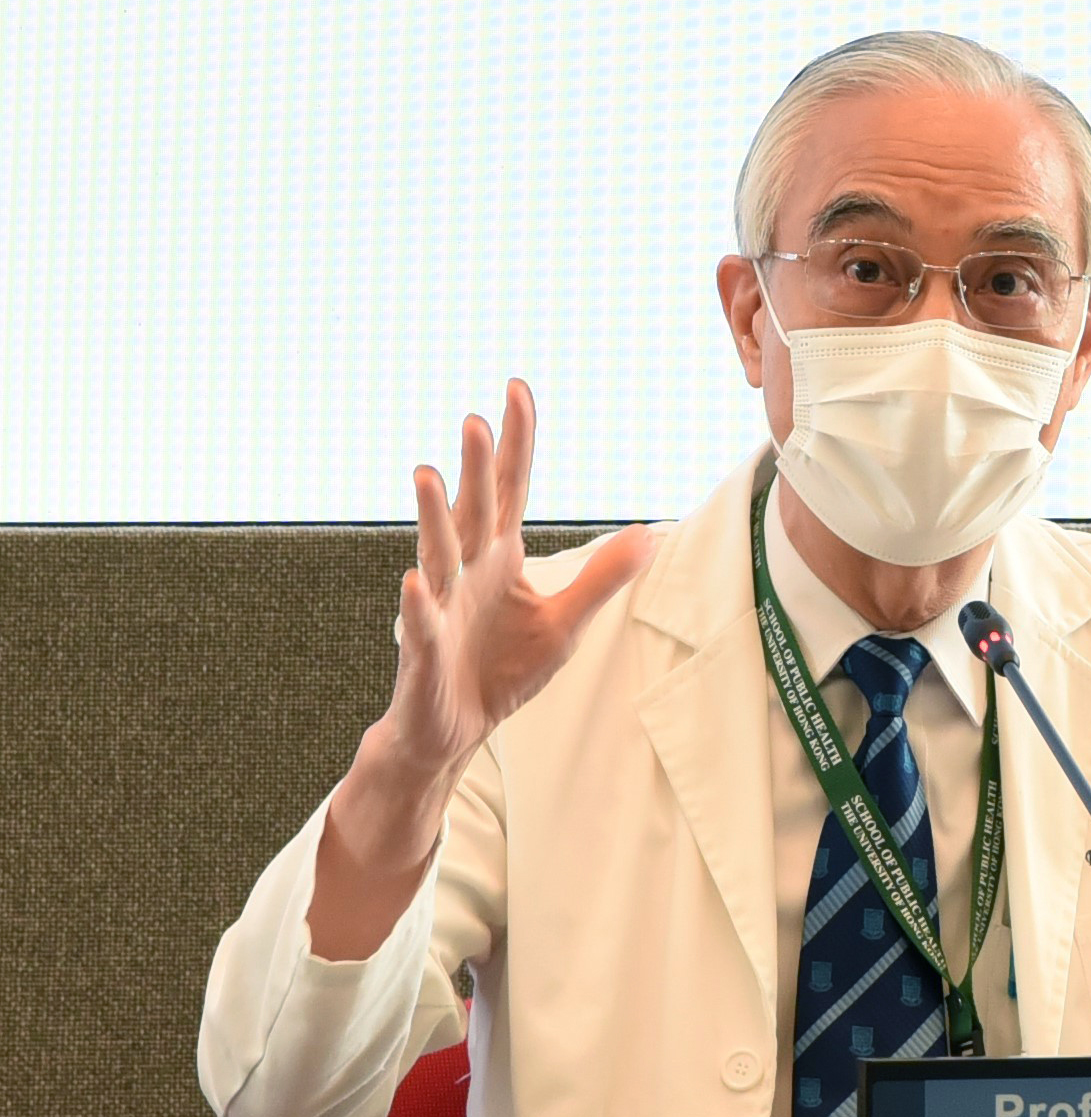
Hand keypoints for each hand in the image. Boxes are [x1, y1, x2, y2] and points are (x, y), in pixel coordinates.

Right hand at [386, 377, 654, 776]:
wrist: (455, 728)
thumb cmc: (503, 669)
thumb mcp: (565, 623)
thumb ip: (602, 578)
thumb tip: (648, 534)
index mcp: (498, 557)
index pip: (510, 488)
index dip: (517, 441)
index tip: (517, 387)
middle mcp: (465, 570)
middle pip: (474, 509)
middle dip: (476, 467)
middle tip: (477, 420)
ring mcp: (440, 607)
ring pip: (437, 554)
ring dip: (433, 515)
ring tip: (427, 474)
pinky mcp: (425, 652)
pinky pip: (421, 625)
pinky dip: (418, 606)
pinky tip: (416, 585)